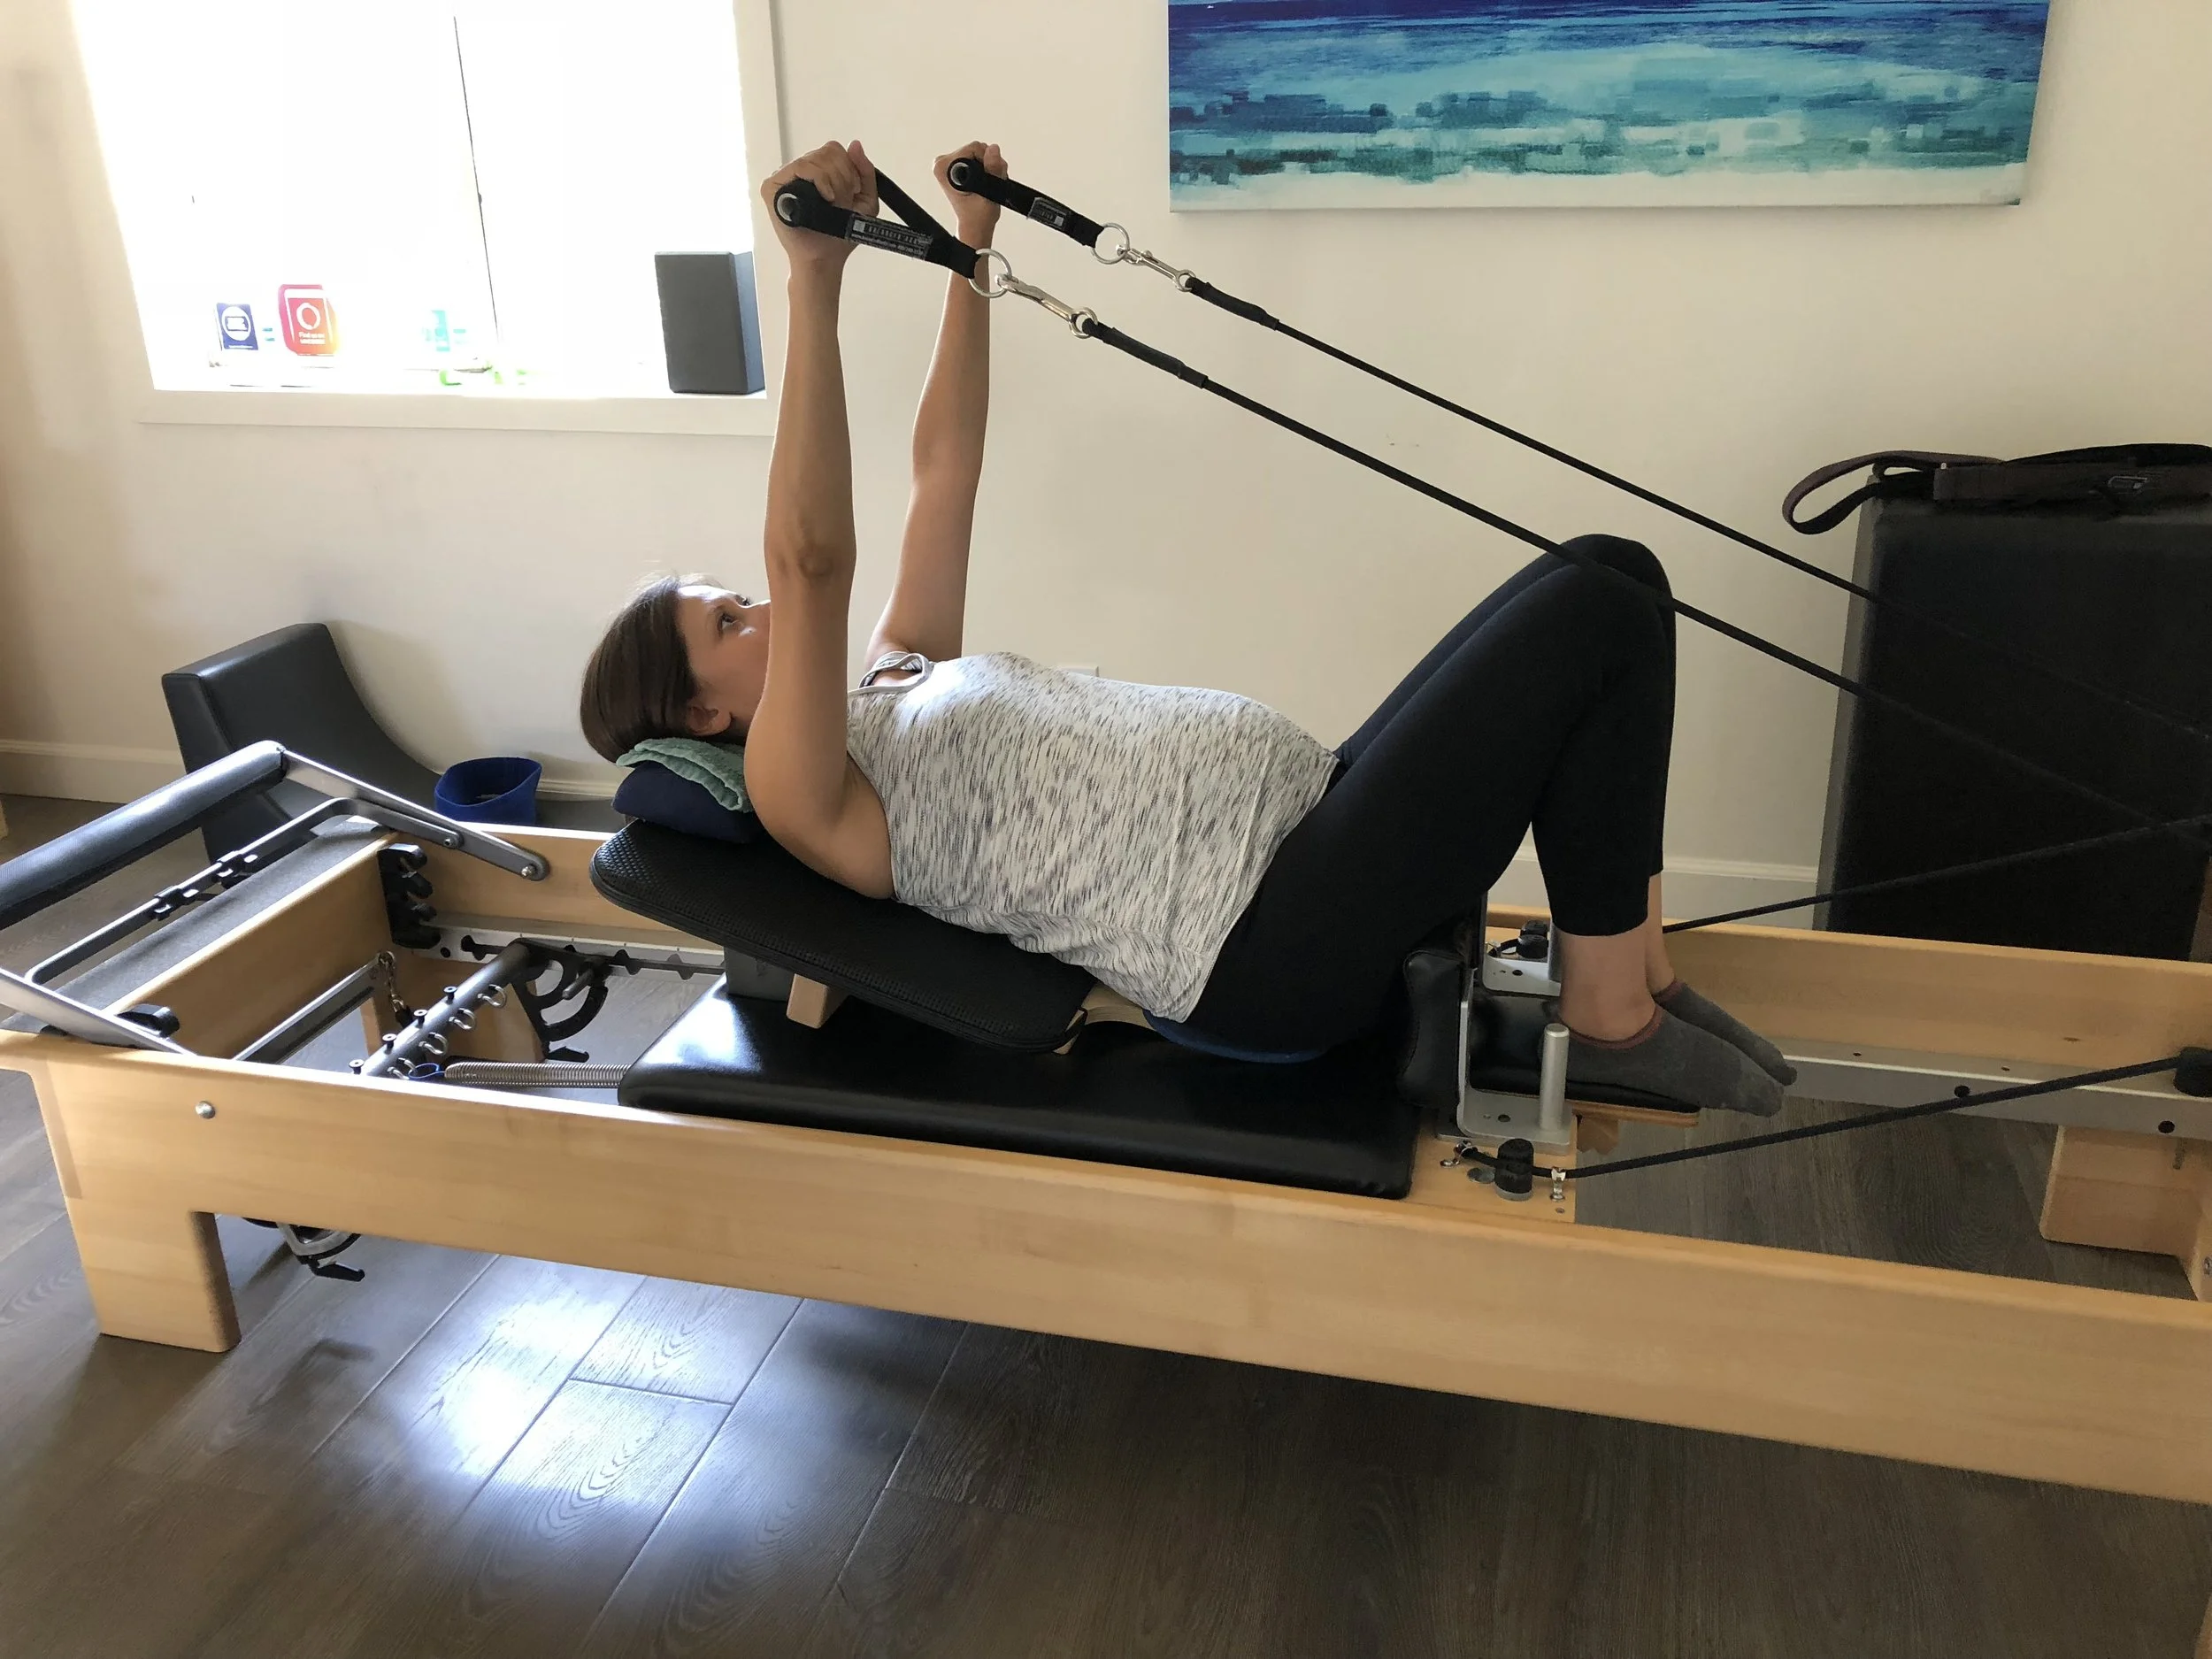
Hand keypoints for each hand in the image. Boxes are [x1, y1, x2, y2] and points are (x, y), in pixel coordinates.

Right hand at [761, 140, 877, 277]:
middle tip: (843, 199)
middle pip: (827, 151)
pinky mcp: (773, 188)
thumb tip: (855, 145)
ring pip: (815, 158)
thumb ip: (865, 172)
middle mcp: (801, 173)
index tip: (854, 190)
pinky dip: (818, 179)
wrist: (826, 258)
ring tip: (834, 202)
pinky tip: (825, 197)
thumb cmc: (839, 235)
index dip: (849, 167)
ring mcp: (786, 179)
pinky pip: (800, 167)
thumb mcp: (865, 201)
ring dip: (834, 181)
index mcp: (818, 172)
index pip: (834, 150)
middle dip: (843, 176)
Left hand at [936, 142, 1004, 245]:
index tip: (985, 180)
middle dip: (987, 164)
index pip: (974, 147)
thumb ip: (992, 170)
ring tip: (984, 185)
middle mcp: (943, 163)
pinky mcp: (957, 164)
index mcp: (944, 169)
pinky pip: (979, 156)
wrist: (976, 226)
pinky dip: (985, 167)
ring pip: (980, 151)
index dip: (986, 162)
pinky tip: (982, 181)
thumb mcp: (988, 193)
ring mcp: (950, 163)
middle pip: (977, 148)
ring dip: (988, 167)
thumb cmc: (977, 216)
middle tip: (985, 184)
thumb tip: (993, 149)